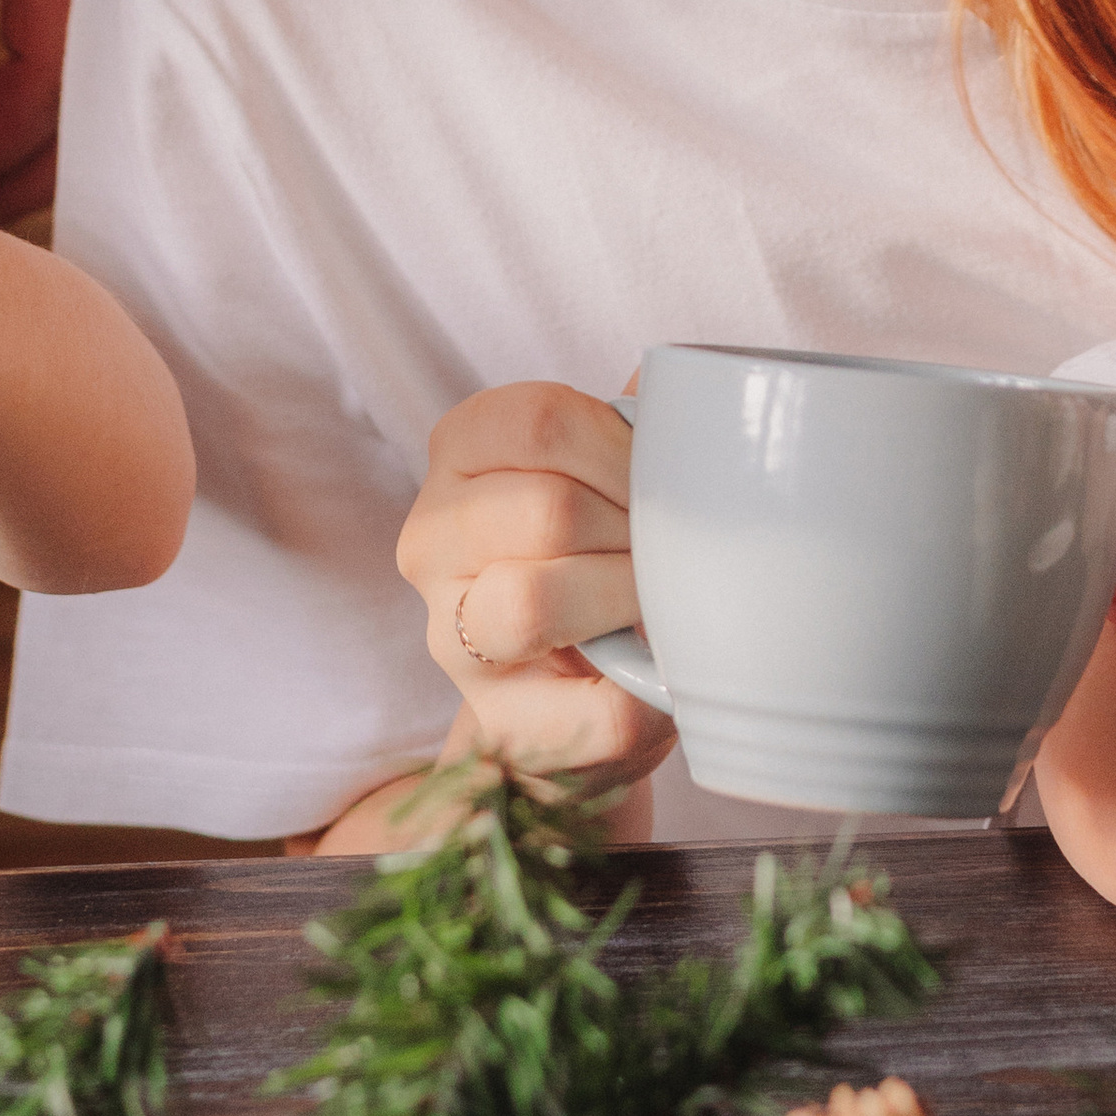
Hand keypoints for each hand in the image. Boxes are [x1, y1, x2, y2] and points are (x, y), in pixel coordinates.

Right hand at [394, 381, 674, 796]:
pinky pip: (588, 710)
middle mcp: (430, 541)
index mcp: (461, 452)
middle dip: (636, 529)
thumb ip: (635, 428)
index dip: (619, 447)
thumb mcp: (605, 473)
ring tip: (658, 600)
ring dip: (626, 599)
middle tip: (673, 548)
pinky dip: (645, 695)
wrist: (575, 689)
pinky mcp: (499, 726)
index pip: (537, 420)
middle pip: (547, 510)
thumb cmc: (597, 552)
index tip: (660, 476)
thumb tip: (685, 390)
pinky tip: (657, 674)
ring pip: (533, 603)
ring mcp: (449, 639)